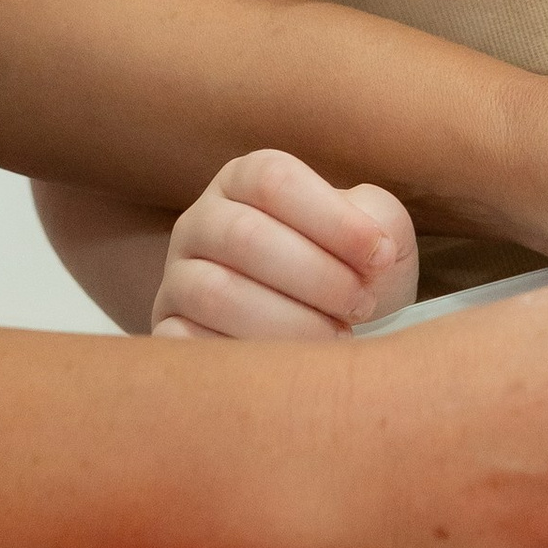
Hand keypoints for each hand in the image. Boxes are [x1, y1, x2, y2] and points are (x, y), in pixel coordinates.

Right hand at [153, 151, 419, 340]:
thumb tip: (373, 249)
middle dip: (317, 276)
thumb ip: (379, 222)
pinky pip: (187, 343)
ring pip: (215, 293)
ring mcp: (178, 277)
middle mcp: (201, 221)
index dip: (333, 219)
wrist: (325, 326)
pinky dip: (245, 358)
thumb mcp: (375, 231)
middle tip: (362, 305)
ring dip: (289, 321)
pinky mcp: (168, 332)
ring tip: (337, 338)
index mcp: (245, 180)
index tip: (379, 256)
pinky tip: (289, 366)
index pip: (274, 180)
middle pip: (244, 235)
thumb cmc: (348, 269)